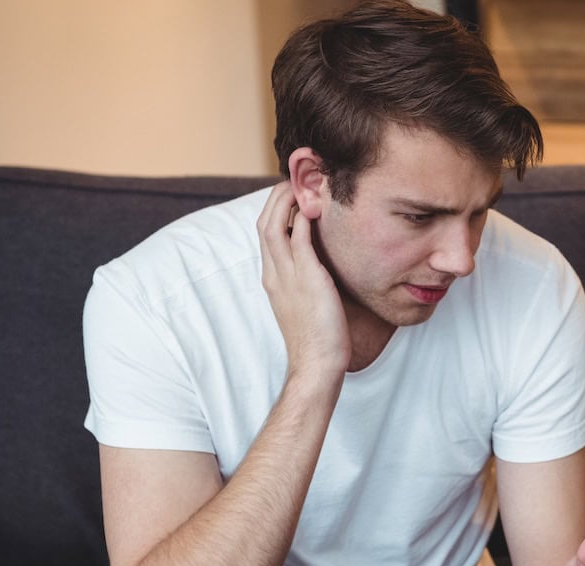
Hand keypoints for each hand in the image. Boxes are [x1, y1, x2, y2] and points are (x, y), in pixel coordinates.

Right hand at [257, 182, 350, 379]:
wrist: (317, 364)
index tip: (292, 196)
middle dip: (276, 198)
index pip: (265, 234)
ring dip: (285, 201)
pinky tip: (315, 207)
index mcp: (272, 279)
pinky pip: (299, 239)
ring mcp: (287, 276)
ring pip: (273, 225)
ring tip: (302, 185)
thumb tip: (320, 267)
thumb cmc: (318, 339)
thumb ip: (307, 281)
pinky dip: (303, 219)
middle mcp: (274, 274)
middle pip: (263, 223)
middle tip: (295, 181)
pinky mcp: (307, 279)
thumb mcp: (307, 303)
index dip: (276, 211)